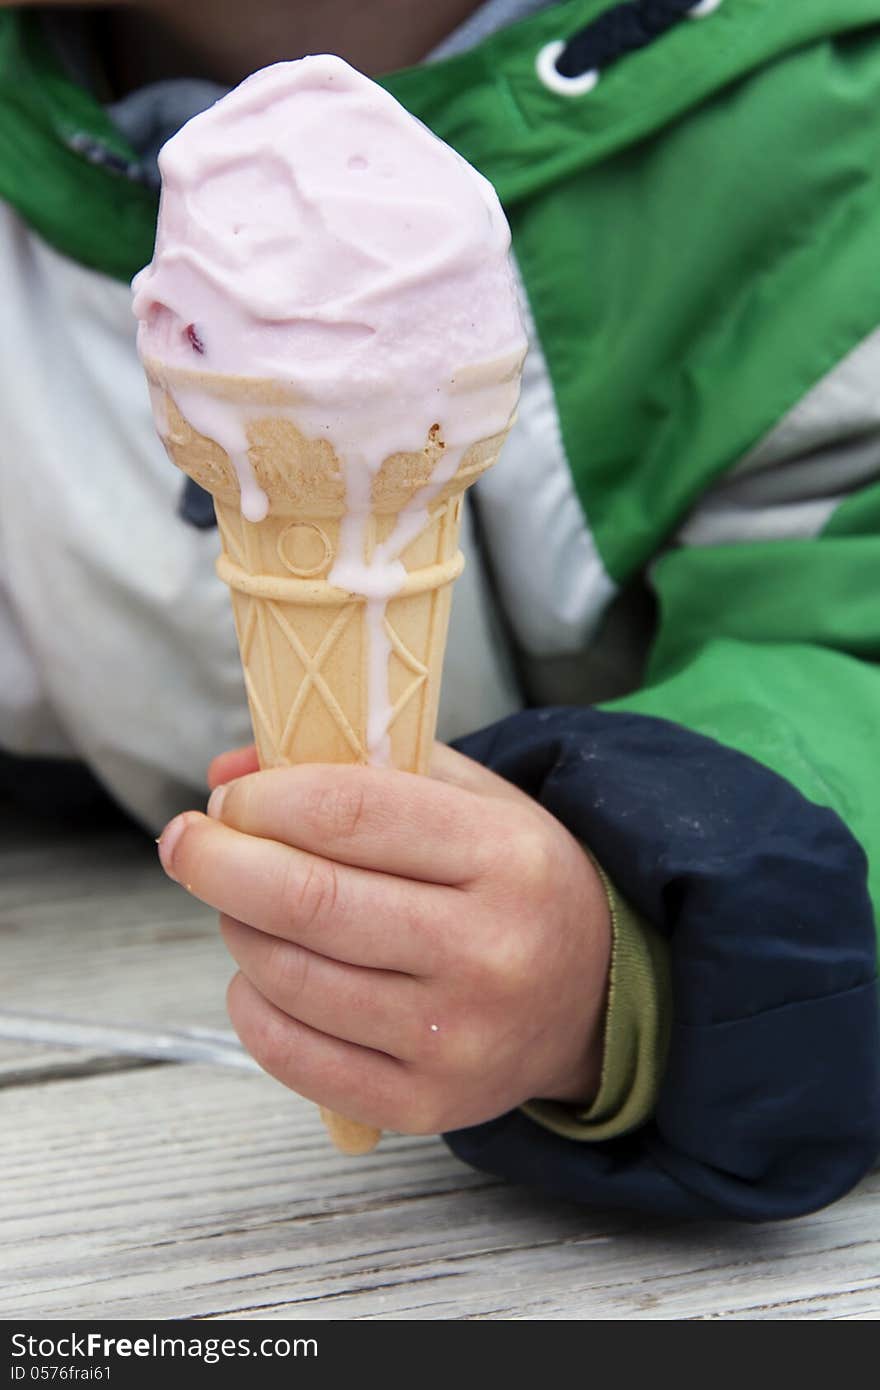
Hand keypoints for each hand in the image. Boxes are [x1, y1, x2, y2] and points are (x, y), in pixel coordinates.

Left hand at [158, 745, 611, 1134]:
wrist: (595, 997)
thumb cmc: (514, 881)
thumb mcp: (467, 799)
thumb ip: (358, 767)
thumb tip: (228, 774)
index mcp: (506, 856)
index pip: (351, 811)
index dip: (264, 799)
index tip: (228, 799)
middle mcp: (488, 952)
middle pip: (307, 901)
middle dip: (218, 862)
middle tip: (186, 842)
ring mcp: (457, 1039)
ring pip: (289, 977)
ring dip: (236, 930)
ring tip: (243, 907)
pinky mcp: (425, 1105)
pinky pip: (294, 1055)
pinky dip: (251, 1005)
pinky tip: (262, 974)